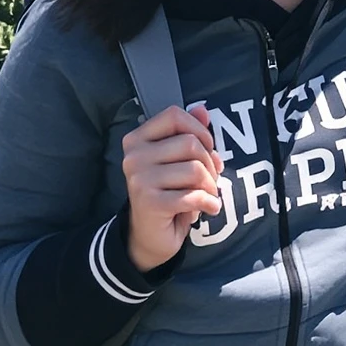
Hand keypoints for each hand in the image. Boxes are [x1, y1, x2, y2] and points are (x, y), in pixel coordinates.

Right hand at [122, 103, 220, 270]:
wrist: (148, 236)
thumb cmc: (167, 192)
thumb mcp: (178, 160)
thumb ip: (190, 133)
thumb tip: (202, 109)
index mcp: (137, 139)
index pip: (174, 116)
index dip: (199, 130)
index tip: (207, 148)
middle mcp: (134, 156)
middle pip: (190, 143)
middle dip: (209, 163)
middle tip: (210, 179)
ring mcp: (139, 180)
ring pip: (195, 170)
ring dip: (211, 185)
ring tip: (208, 195)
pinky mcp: (150, 203)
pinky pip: (193, 195)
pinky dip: (209, 202)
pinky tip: (210, 208)